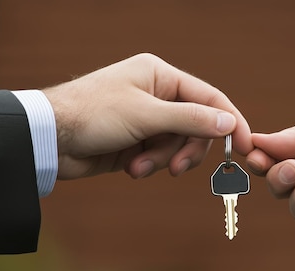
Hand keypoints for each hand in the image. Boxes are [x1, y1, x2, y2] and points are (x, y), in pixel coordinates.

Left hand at [43, 53, 251, 179]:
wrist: (49, 138)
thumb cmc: (94, 114)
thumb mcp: (147, 115)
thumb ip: (191, 119)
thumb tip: (229, 122)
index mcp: (161, 76)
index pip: (210, 98)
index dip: (230, 122)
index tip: (245, 148)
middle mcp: (157, 95)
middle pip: (196, 126)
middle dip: (186, 149)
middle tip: (178, 169)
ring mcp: (147, 119)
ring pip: (178, 145)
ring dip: (162, 160)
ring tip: (138, 167)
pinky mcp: (137, 141)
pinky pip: (160, 156)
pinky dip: (149, 165)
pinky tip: (130, 168)